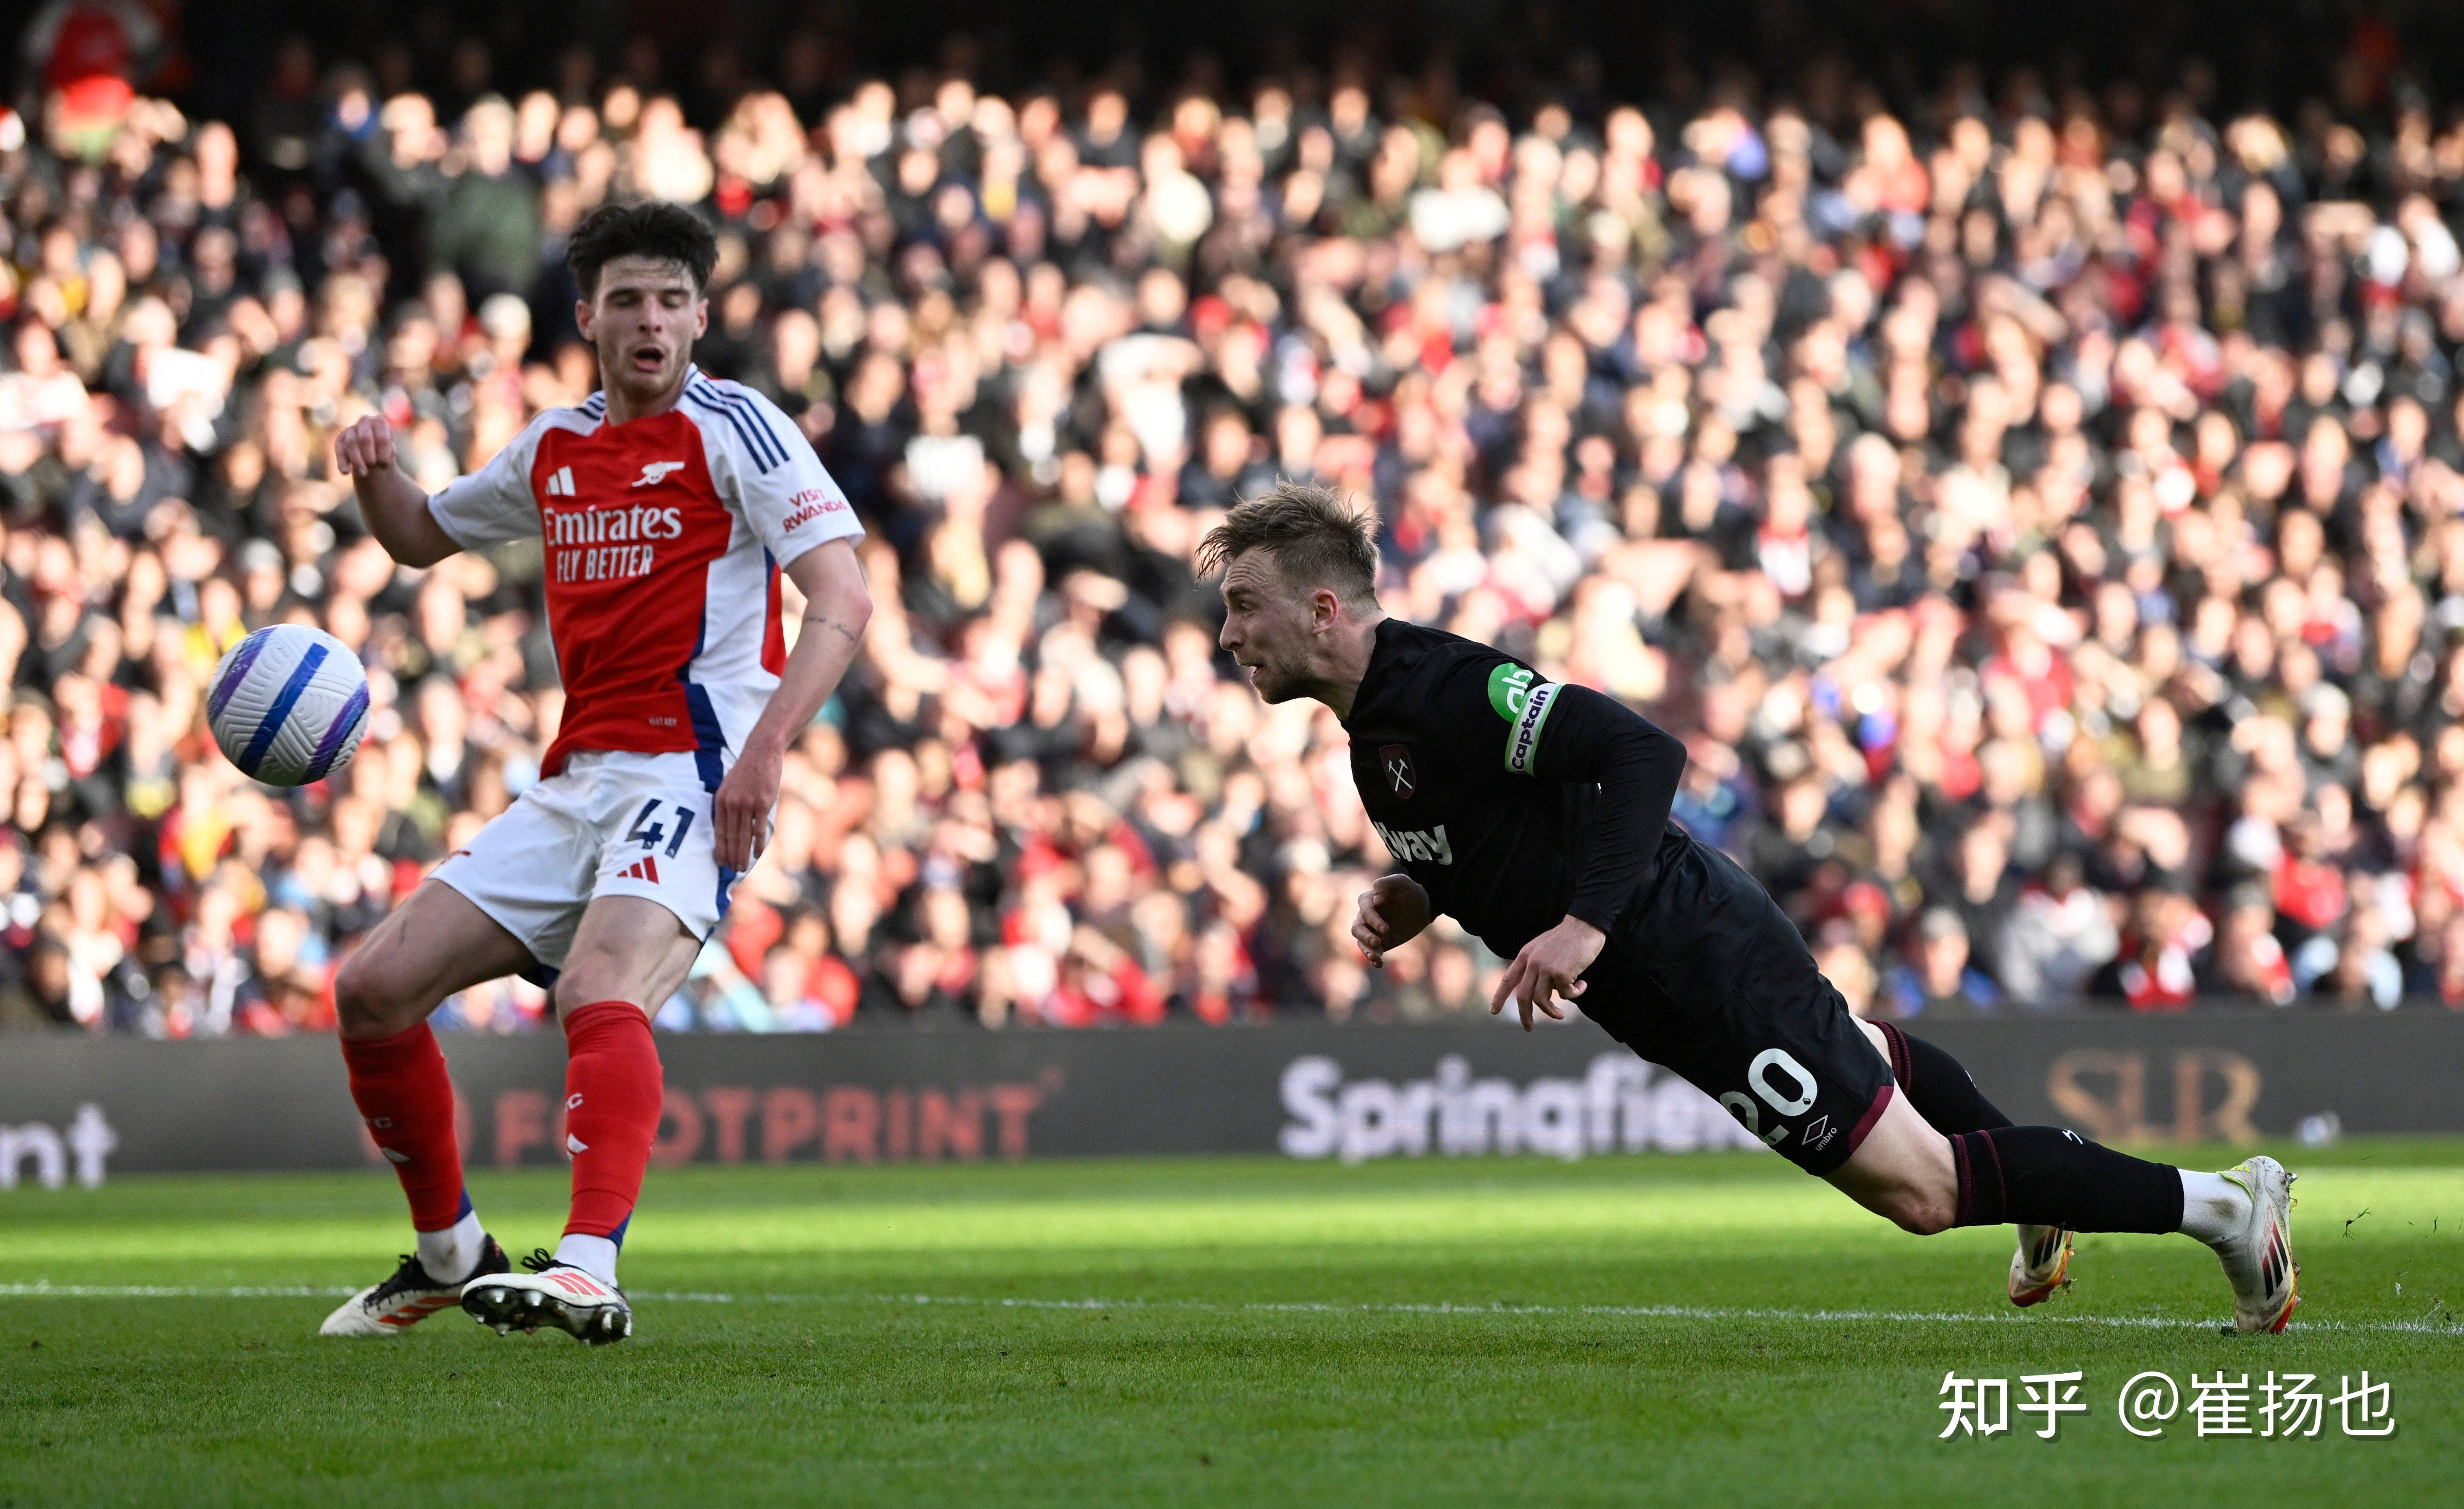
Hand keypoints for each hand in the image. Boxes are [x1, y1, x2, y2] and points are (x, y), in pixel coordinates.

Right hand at [333, 415, 397, 481]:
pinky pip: (339, 450)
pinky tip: (345, 473)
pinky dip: (342, 462)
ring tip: (363, 474)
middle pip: (365, 439)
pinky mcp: (340, 439)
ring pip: (351, 444)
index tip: (385, 466)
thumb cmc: (384, 452)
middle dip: (369, 456)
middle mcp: (365, 422)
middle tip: (373, 467)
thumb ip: (386, 454)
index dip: (383, 454)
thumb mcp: (389, 453)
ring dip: (357, 461)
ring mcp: (351, 429)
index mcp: (380, 423)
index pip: (382, 438)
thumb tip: (381, 462)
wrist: (373, 454)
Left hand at [711, 737, 782, 872]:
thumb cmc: (746, 771)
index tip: (720, 862)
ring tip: (743, 867)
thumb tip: (727, 828)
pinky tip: (758, 853)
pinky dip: (758, 843)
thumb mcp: (729, 786)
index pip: (719, 831)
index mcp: (720, 800)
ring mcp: (747, 804)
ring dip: (743, 854)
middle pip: (731, 836)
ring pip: (744, 835)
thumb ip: (727, 806)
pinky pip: (759, 828)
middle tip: (733, 871)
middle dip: (731, 856)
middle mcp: (731, 803)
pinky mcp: (762, 803)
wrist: (761, 752)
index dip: (720, 848)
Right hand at [1351, 873, 1431, 966]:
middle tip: (1378, 942)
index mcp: (1368, 901)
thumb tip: (1376, 897)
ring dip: (1366, 950)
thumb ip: (1386, 884)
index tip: (1386, 929)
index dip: (1373, 920)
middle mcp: (1366, 917)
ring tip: (1375, 957)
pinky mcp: (1381, 942)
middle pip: (1357, 928)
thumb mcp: (1401, 882)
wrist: (1423, 906)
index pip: (1365, 911)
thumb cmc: (1410, 891)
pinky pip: (1372, 952)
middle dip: (1365, 937)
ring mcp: (1372, 931)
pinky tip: (1379, 964)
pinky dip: (1373, 959)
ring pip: (1361, 942)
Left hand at [1490, 915, 1606, 1030]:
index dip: (1499, 997)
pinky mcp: (1562, 973)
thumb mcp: (1543, 950)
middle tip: (1528, 1028)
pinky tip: (1582, 985)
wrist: (1585, 925)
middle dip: (1524, 1015)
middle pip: (1523, 997)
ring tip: (1561, 1015)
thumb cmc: (1567, 939)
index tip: (1493, 1011)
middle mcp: (1532, 962)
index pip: (1508, 979)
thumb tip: (1539, 995)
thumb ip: (1537, 968)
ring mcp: (1546, 967)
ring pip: (1542, 1000)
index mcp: (1525, 955)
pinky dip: (1575, 994)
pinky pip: (1566, 994)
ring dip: (1552, 1012)